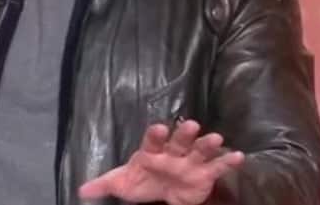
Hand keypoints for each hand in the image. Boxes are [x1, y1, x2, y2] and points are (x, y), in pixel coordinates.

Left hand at [78, 119, 244, 204]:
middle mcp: (173, 152)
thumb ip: (104, 185)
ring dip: (208, 143)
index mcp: (152, 151)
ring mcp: (191, 161)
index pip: (153, 140)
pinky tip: (239, 156)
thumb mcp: (122, 183)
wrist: (162, 193)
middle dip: (184, 133)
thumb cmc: (142, 181)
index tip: (158, 127)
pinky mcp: (205, 173)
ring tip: (216, 138)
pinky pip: (218, 167)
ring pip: (200, 150)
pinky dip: (228, 161)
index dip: (155, 134)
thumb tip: (81, 191)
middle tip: (191, 125)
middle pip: (179, 140)